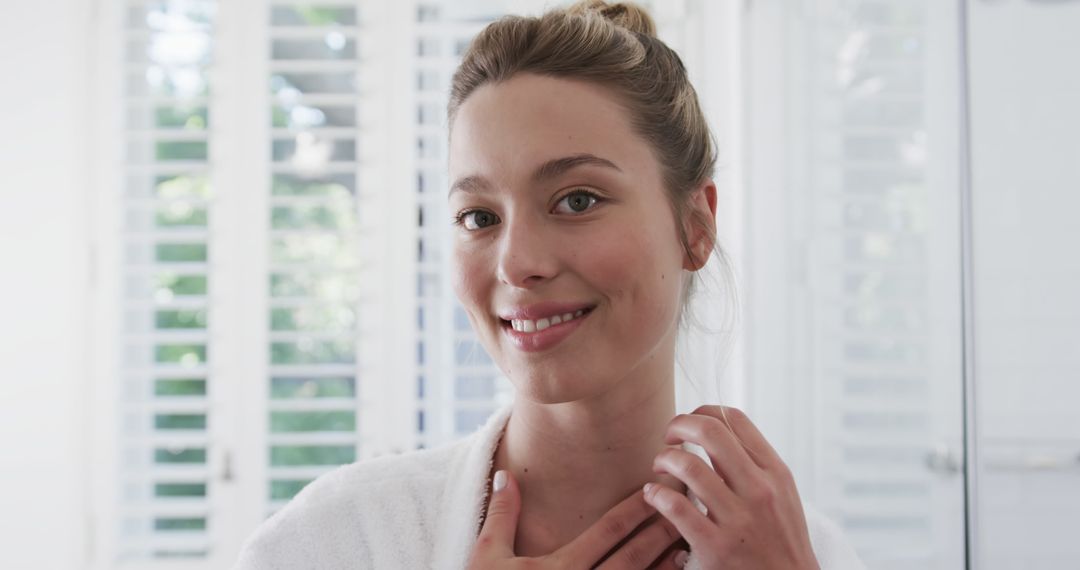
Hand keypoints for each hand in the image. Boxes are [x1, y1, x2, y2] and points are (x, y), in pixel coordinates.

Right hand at [468, 469, 689, 568]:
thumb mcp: (487, 559)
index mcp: (560, 568)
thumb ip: (501, 516)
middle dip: (662, 530)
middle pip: (634, 557)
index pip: (608, 531)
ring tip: (688, 544)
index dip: (636, 508)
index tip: (656, 488)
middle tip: (688, 505)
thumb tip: (505, 473)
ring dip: (665, 566)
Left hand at [643, 406, 818, 569]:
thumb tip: (717, 426)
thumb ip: (754, 463)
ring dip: (663, 459)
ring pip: (688, 467)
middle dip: (678, 425)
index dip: (702, 411)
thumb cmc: (780, 539)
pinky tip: (653, 495)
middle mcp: (759, 491)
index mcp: (775, 473)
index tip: (688, 424)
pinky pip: (676, 508)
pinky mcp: (716, 548)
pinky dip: (656, 495)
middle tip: (667, 436)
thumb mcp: (782, 494)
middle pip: (710, 432)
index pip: (733, 420)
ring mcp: (738, 520)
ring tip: (659, 467)